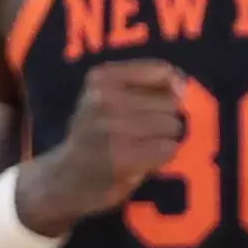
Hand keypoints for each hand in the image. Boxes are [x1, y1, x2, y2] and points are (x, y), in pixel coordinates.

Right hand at [15, 59, 184, 237]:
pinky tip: (141, 161)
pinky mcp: (121, 158)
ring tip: (139, 146)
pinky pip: (167, 149)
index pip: (161, 70)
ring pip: (171, 126)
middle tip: (138, 133)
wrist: (66, 177)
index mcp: (100, 77)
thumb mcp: (110, 96)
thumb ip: (149, 84)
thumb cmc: (96, 134)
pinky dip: (161, 157)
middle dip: (163, 119)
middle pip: (170, 102)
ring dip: (163, 139)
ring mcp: (110, 128)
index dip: (171, 88)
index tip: (161, 102)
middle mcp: (102, 99)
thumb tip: (181, 86)